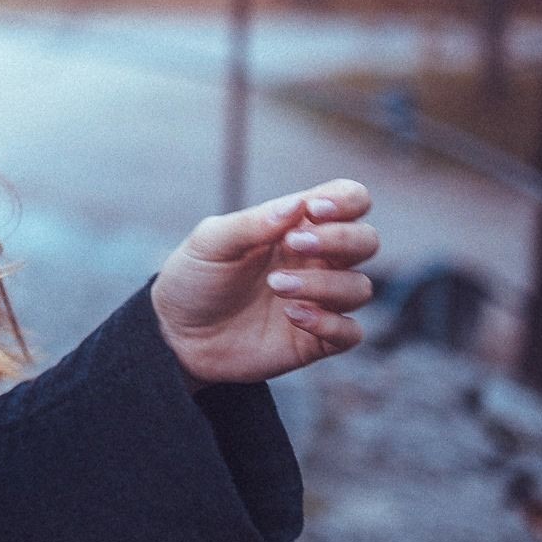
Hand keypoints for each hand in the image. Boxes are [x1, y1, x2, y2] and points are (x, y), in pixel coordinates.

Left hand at [148, 178, 378, 388]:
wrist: (175, 334)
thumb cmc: (194, 278)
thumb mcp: (210, 243)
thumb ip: (252, 222)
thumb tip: (298, 205)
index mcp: (295, 227)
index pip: (350, 201)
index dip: (346, 201)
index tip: (314, 210)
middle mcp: (316, 260)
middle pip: (367, 241)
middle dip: (341, 239)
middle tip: (292, 244)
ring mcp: (319, 300)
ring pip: (360, 287)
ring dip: (324, 284)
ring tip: (276, 286)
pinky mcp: (316, 340)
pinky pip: (351, 332)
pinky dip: (330, 323)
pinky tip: (292, 316)